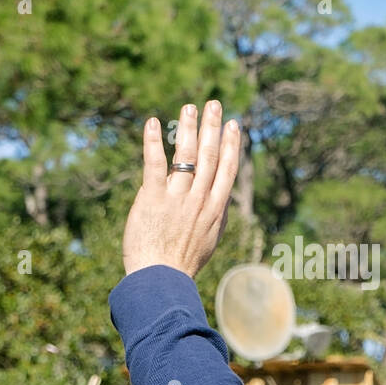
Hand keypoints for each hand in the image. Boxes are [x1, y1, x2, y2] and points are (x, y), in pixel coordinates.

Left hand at [122, 100, 239, 278]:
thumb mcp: (210, 240)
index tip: (233, 125)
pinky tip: (152, 123)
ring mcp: (177, 198)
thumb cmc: (183, 264)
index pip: (227, 169)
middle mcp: (199, 199)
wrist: (162, 280)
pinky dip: (153, 142)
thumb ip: (216, 216)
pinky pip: (154, 164)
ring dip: (187, 127)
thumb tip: (220, 199)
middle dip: (213, 127)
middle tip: (213, 104)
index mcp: (215, 209)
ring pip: (185, 155)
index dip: (231, 144)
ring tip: (189, 107)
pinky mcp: (152, 199)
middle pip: (209, 155)